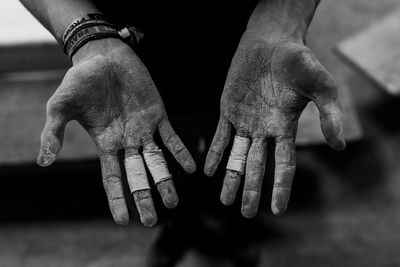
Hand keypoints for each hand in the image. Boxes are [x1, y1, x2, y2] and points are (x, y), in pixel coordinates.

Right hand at [38, 38, 195, 225]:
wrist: (103, 56)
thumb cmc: (80, 81)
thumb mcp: (60, 106)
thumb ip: (54, 133)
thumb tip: (43, 162)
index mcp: (105, 144)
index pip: (112, 177)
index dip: (117, 199)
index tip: (124, 221)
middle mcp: (127, 141)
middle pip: (138, 175)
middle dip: (144, 197)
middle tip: (152, 220)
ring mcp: (144, 129)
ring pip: (157, 161)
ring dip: (165, 180)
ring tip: (173, 202)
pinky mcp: (158, 115)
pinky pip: (172, 137)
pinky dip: (181, 152)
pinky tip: (190, 168)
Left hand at [204, 29, 344, 217]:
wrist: (272, 41)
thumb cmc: (299, 61)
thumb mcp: (322, 85)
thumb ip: (330, 114)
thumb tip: (339, 146)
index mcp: (285, 127)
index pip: (284, 164)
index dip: (281, 187)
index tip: (277, 210)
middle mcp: (264, 129)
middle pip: (256, 165)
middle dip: (250, 189)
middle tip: (245, 213)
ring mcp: (245, 121)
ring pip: (236, 155)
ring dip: (230, 177)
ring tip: (224, 200)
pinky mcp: (228, 110)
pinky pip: (220, 135)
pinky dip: (215, 152)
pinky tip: (209, 170)